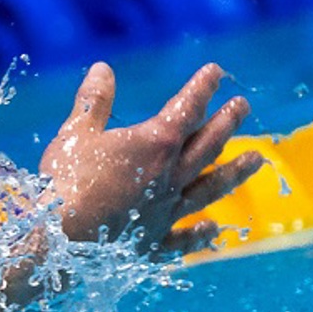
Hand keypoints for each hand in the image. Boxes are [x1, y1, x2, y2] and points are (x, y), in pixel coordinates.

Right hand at [41, 62, 263, 254]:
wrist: (55, 239)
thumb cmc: (62, 182)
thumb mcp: (74, 133)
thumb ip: (94, 101)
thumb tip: (102, 69)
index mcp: (154, 143)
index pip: (188, 107)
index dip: (204, 87)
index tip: (216, 72)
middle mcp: (169, 176)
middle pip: (208, 144)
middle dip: (227, 121)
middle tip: (243, 106)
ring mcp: (165, 211)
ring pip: (209, 188)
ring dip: (235, 172)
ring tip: (257, 159)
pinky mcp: (151, 242)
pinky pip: (182, 238)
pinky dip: (198, 234)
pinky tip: (212, 228)